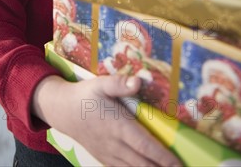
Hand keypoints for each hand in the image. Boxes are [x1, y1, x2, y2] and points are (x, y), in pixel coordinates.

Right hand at [33, 74, 181, 166]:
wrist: (62, 110)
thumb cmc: (85, 96)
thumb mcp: (100, 84)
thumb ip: (119, 83)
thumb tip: (138, 81)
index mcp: (117, 125)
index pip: (144, 145)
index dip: (163, 157)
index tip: (178, 163)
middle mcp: (114, 144)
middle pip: (143, 164)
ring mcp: (109, 154)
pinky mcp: (105, 159)